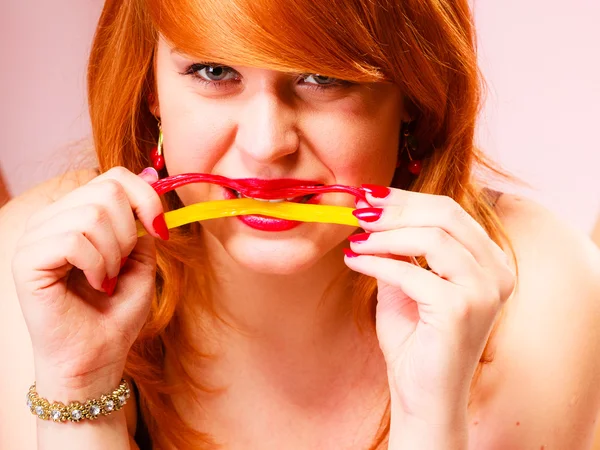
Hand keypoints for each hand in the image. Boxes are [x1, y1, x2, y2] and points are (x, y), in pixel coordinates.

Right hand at [11, 167, 167, 390]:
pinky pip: (73, 240)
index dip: (146, 198)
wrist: (97, 358)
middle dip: (129, 232)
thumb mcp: (141, 261)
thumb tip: (145, 188)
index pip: (114, 177)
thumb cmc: (116, 313)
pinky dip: (97, 265)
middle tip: (122, 265)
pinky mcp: (26, 260)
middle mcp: (53, 219)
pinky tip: (96, 285)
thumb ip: (141, 225)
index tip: (162, 232)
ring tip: (107, 280)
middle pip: (106, 190)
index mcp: (77, 214)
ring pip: (91, 214)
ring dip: (114, 253)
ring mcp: (36, 237)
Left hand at [344, 185, 514, 423]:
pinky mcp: (461, 309)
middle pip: (446, 215)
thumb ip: (399, 248)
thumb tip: (371, 210)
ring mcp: (484, 290)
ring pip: (433, 237)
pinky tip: (354, 261)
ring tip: (355, 240)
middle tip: (359, 209)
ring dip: (385, 234)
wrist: (422, 394)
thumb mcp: (406, 282)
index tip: (369, 196)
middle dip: (396, 209)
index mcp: (489, 261)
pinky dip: (378, 262)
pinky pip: (412, 272)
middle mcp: (496, 271)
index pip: (450, 211)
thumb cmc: (415, 339)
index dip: (406, 199)